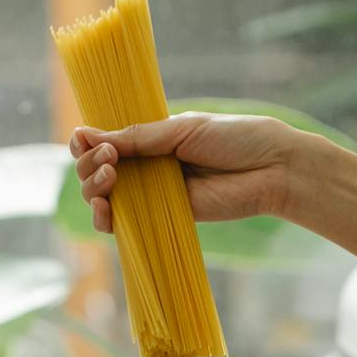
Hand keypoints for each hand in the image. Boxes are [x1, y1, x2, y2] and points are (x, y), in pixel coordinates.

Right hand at [69, 112, 300, 232]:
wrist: (273, 168)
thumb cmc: (236, 139)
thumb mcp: (181, 130)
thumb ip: (138, 138)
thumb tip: (87, 136)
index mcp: (151, 139)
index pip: (103, 143)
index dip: (86, 143)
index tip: (84, 137)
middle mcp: (148, 167)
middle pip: (95, 172)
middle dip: (88, 165)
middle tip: (108, 158)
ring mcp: (155, 195)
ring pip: (104, 199)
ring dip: (92, 188)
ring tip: (109, 177)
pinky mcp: (166, 220)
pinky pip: (125, 226)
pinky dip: (106, 219)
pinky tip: (106, 207)